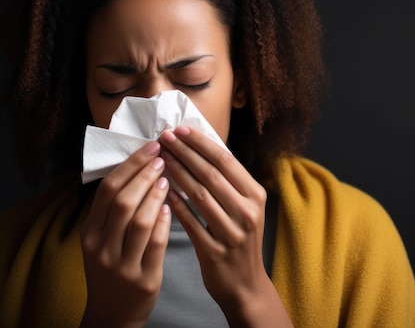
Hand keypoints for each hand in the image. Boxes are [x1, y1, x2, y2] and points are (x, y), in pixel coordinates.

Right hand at [79, 141, 170, 327]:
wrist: (111, 315)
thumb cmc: (110, 268)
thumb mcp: (101, 239)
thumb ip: (113, 210)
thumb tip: (139, 166)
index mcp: (89, 232)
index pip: (108, 189)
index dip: (131, 165)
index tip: (151, 147)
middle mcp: (101, 247)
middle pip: (123, 201)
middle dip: (145, 175)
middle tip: (164, 157)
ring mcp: (121, 265)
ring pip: (140, 221)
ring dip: (157, 196)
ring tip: (169, 179)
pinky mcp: (142, 279)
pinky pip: (156, 245)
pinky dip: (165, 223)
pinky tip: (173, 208)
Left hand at [160, 126, 292, 326]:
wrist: (245, 285)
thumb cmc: (240, 240)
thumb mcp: (246, 208)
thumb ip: (229, 182)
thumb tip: (202, 146)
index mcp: (255, 195)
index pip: (226, 160)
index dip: (200, 142)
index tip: (180, 129)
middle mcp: (247, 211)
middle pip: (211, 173)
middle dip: (184, 152)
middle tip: (163, 137)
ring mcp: (232, 233)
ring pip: (199, 195)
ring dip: (176, 172)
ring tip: (159, 158)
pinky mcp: (215, 251)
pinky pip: (190, 222)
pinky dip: (175, 204)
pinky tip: (161, 190)